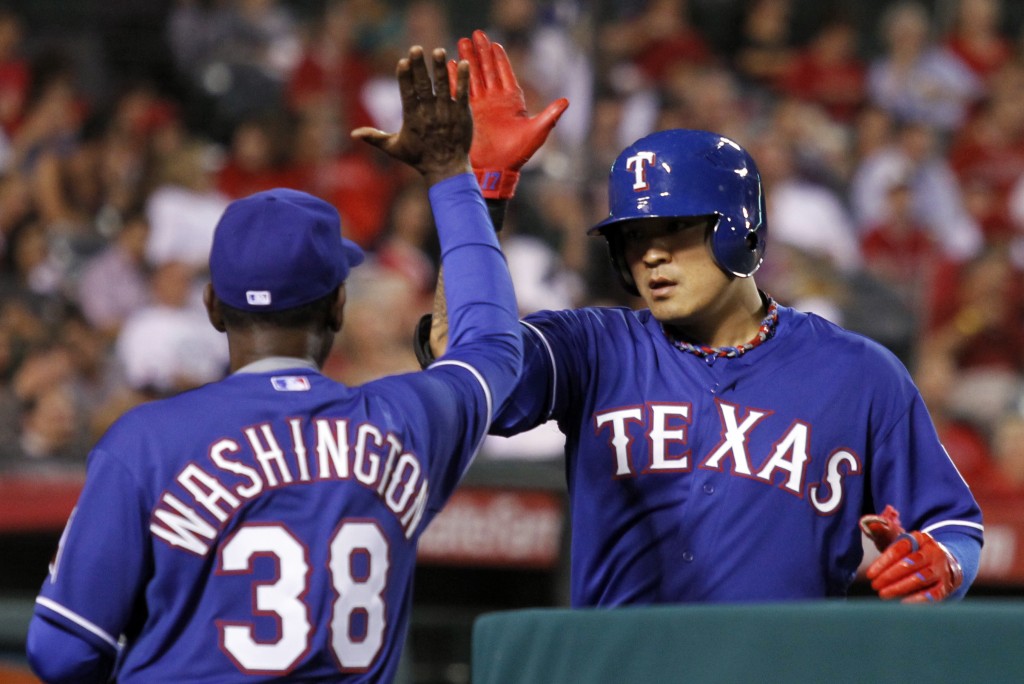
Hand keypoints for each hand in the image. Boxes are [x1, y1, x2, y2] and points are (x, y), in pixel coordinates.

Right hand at [352, 46, 471, 185]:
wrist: (446, 169)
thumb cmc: (419, 158)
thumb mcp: (394, 148)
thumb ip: (375, 137)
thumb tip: (353, 134)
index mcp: (412, 118)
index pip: (407, 93)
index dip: (405, 77)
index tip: (403, 61)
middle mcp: (429, 113)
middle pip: (423, 86)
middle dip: (420, 67)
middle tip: (416, 49)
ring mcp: (446, 113)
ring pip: (442, 86)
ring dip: (439, 68)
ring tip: (438, 51)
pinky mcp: (462, 114)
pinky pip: (462, 94)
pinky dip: (462, 79)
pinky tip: (462, 63)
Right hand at [446, 29, 568, 197]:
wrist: (496, 171)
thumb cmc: (518, 154)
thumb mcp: (536, 132)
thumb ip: (550, 116)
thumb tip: (566, 100)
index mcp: (511, 100)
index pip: (505, 73)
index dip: (499, 58)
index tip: (494, 43)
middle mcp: (495, 100)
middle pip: (487, 69)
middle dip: (481, 52)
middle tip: (474, 34)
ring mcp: (480, 105)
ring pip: (472, 76)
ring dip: (467, 60)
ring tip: (460, 42)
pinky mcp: (467, 114)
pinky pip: (460, 92)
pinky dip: (455, 78)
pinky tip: (449, 65)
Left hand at [860, 506, 963, 602]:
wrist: (945, 565)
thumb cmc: (914, 554)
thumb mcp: (901, 542)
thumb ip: (885, 533)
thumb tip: (871, 524)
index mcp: (920, 538)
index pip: (900, 548)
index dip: (883, 562)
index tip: (870, 574)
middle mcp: (933, 552)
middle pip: (910, 563)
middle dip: (889, 575)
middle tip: (874, 585)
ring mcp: (942, 569)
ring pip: (920, 578)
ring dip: (900, 587)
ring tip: (883, 594)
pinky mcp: (946, 586)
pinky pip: (933, 594)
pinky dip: (918, 599)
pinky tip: (903, 603)